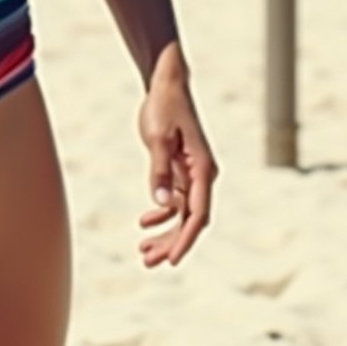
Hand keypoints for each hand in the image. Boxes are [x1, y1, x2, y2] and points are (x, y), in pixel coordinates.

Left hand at [137, 57, 217, 267]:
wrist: (166, 83)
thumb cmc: (164, 106)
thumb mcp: (158, 137)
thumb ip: (159, 170)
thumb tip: (161, 203)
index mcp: (203, 170)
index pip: (197, 215)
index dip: (185, 240)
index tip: (173, 261)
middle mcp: (202, 176)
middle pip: (190, 220)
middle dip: (172, 243)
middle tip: (148, 262)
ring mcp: (192, 174)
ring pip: (182, 214)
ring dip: (165, 233)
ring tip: (143, 251)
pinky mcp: (180, 168)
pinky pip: (174, 200)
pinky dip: (161, 213)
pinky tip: (143, 223)